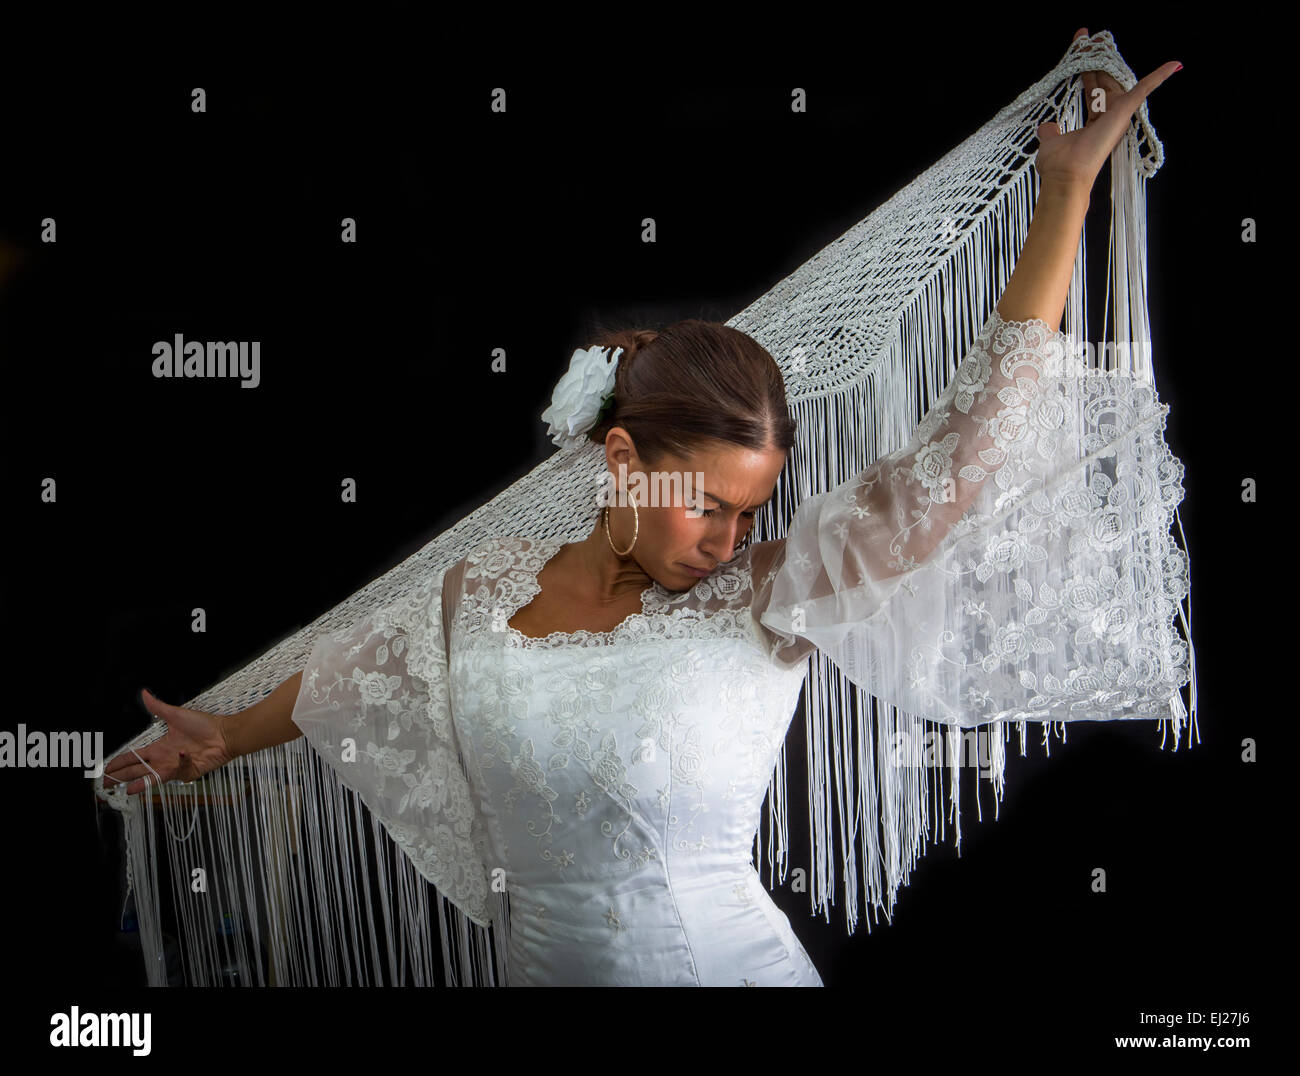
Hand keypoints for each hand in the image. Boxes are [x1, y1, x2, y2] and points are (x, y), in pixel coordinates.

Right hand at [102, 688, 232, 795]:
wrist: (225, 734)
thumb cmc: (205, 725)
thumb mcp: (176, 715)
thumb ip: (158, 707)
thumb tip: (144, 693)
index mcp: (159, 748)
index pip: (134, 757)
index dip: (120, 763)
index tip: (107, 768)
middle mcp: (164, 759)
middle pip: (137, 770)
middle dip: (120, 777)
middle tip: (106, 784)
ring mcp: (175, 767)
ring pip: (152, 778)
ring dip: (139, 783)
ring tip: (126, 789)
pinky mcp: (187, 773)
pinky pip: (179, 771)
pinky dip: (180, 763)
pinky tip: (182, 754)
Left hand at [1034, 27, 1179, 193]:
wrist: (1064, 177)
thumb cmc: (1058, 166)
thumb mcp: (1051, 142)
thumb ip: (1052, 132)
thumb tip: (1048, 126)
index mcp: (1095, 123)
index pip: (1091, 88)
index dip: (1084, 68)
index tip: (1077, 49)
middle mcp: (1108, 117)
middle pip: (1103, 78)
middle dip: (1093, 56)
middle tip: (1084, 34)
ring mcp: (1117, 115)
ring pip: (1114, 78)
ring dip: (1106, 56)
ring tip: (1096, 35)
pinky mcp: (1124, 112)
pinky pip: (1145, 90)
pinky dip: (1159, 77)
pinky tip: (1176, 64)